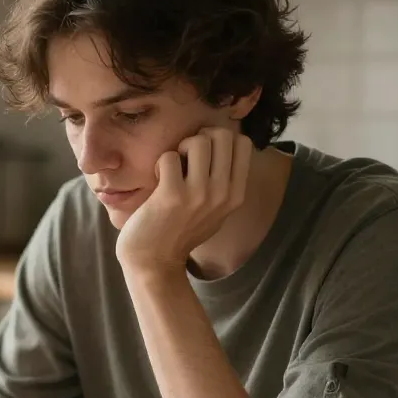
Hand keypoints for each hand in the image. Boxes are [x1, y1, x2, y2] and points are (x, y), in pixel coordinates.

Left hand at [115, 127, 251, 273]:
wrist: (155, 262)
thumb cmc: (181, 233)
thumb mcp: (216, 212)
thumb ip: (224, 183)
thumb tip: (223, 146)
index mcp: (236, 195)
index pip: (243, 143)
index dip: (221, 139)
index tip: (205, 154)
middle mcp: (222, 193)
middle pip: (223, 136)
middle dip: (201, 138)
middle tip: (186, 157)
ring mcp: (198, 194)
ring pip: (198, 142)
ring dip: (180, 148)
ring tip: (173, 167)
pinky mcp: (172, 195)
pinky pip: (169, 157)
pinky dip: (160, 163)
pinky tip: (158, 180)